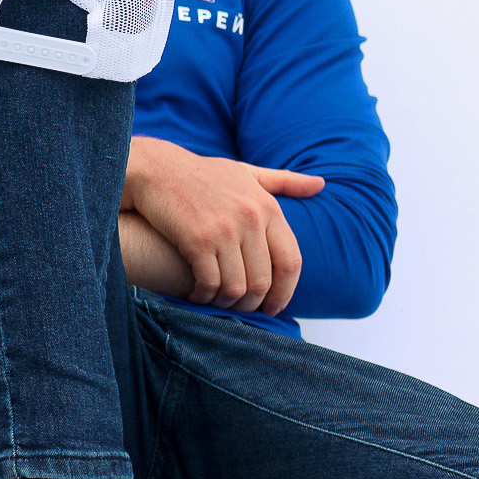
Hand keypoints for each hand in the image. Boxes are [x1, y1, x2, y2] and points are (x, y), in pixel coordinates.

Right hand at [119, 136, 322, 315]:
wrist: (156, 169)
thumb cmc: (202, 174)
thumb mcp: (247, 172)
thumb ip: (284, 181)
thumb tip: (321, 185)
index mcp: (267, 207)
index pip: (291, 261)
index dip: (285, 291)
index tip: (275, 306)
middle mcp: (250, 219)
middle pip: (263, 281)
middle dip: (252, 303)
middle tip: (240, 309)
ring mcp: (223, 230)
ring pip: (236, 287)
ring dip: (226, 304)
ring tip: (217, 303)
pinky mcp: (196, 240)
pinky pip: (209, 283)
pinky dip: (203, 297)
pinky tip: (196, 296)